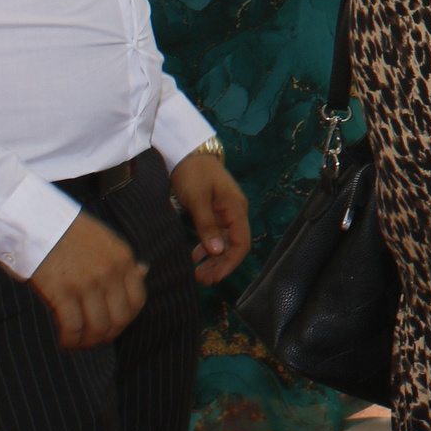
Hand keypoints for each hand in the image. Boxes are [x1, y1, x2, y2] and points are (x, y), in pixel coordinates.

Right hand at [28, 211, 145, 348]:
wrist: (37, 221)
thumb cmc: (69, 231)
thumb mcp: (106, 240)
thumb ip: (123, 260)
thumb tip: (142, 272)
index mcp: (123, 259)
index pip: (137, 301)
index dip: (126, 321)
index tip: (112, 327)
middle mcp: (110, 273)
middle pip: (119, 319)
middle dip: (107, 336)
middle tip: (92, 341)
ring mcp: (88, 283)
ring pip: (98, 327)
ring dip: (88, 342)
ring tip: (77, 344)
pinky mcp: (63, 291)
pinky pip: (73, 327)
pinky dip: (70, 340)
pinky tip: (64, 342)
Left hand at [171, 151, 249, 286]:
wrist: (188, 151)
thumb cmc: (193, 173)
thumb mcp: (197, 199)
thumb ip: (206, 225)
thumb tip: (216, 251)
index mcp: (236, 209)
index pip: (241, 243)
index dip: (230, 263)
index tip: (214, 278)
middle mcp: (235, 211)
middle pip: (234, 245)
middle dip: (220, 264)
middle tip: (202, 280)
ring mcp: (226, 211)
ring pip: (225, 241)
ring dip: (214, 258)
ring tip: (198, 273)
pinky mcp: (216, 209)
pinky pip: (217, 233)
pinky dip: (208, 246)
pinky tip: (196, 256)